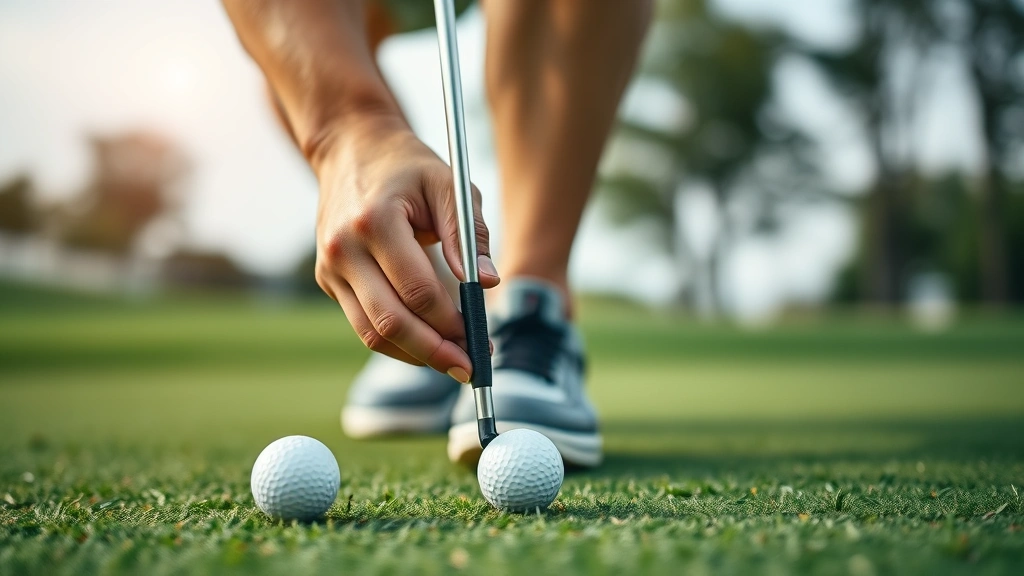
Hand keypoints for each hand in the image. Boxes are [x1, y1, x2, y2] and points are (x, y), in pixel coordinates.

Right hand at [312, 113, 498, 381]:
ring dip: (416, 355)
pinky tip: (428, 346)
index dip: (452, 322)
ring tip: (454, 362)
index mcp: (374, 222)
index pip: (417, 290)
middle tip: (471, 368)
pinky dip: (397, 342)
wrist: (352, 149)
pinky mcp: (328, 279)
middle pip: (390, 322)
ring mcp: (330, 267)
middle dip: (435, 351)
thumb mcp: (449, 184)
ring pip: (372, 334)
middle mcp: (344, 248)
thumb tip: (487, 284)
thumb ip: (469, 234)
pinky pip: (363, 326)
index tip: (482, 338)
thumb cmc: (409, 167)